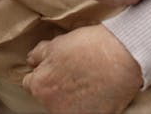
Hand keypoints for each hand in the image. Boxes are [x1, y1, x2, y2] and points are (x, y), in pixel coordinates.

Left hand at [23, 25, 141, 113]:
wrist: (120, 56)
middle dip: (56, 85)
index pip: (31, 83)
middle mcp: (51, 106)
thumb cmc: (88, 46)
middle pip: (47, 96)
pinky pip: (82, 111)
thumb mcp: (57, 43)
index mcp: (40, 85)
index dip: (43, 72)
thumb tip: (32, 60)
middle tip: (72, 71)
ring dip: (70, 96)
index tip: (54, 68)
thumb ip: (39, 54)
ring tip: (85, 80)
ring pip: (63, 106)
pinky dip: (86, 105)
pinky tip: (94, 91)